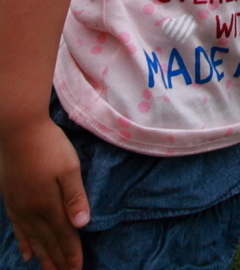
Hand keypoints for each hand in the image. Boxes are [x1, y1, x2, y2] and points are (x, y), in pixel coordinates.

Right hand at [0, 119, 89, 269]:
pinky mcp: (11, 197)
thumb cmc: (48, 145)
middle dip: (58, 260)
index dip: (71, 254)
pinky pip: (17, 227)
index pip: (64, 234)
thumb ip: (75, 197)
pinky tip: (26, 253)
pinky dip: (24, 242)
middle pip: (48, 240)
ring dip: (42, 256)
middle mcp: (33, 210)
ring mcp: (20, 205)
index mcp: (50, 204)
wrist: (18, 130)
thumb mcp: (69, 167)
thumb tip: (81, 225)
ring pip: (33, 238)